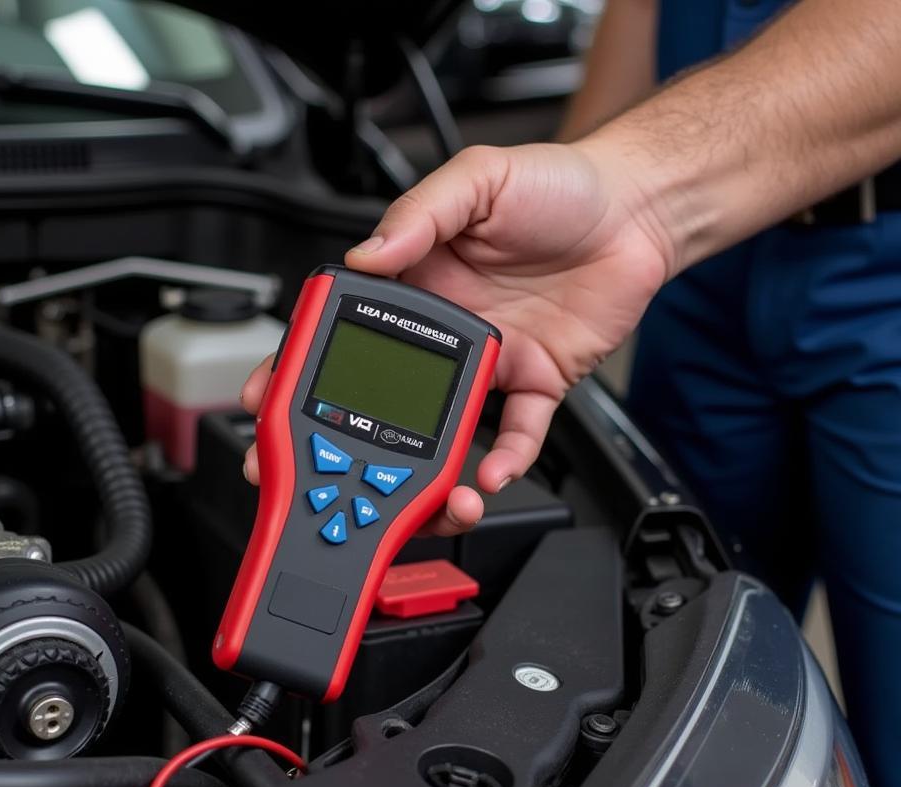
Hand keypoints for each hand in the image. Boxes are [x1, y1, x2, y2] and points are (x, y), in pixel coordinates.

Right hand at [243, 142, 672, 534]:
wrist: (637, 209)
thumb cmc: (558, 186)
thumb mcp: (477, 178)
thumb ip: (418, 215)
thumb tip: (366, 255)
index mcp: (418, 281)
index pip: (348, 329)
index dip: (305, 364)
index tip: (270, 397)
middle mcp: (447, 330)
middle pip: (385, 392)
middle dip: (346, 435)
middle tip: (317, 468)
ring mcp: (488, 363)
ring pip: (444, 427)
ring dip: (426, 464)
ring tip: (414, 488)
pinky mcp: (535, 382)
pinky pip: (515, 434)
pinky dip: (503, 460)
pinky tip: (489, 471)